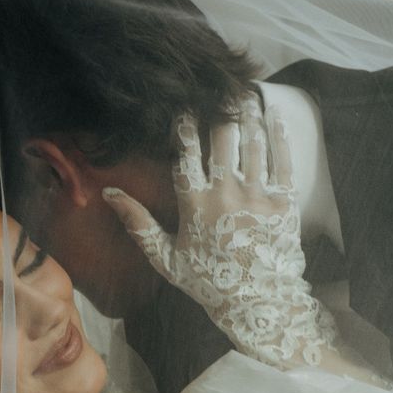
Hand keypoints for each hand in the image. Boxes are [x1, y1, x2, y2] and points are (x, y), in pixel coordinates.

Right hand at [103, 97, 337, 367]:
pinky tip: (275, 117)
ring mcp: (256, 196)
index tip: (184, 107)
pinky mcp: (283, 202)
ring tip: (247, 93)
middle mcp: (225, 194)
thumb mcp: (167, 259)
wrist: (258, 303)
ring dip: (250, 114)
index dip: (183, 127)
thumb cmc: (209, 283)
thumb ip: (139, 225)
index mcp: (195, 205)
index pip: (185, 154)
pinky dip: (278, 135)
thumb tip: (109, 194)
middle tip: (221, 88)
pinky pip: (281, 160)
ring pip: (253, 142)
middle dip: (221, 110)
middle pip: (222, 138)